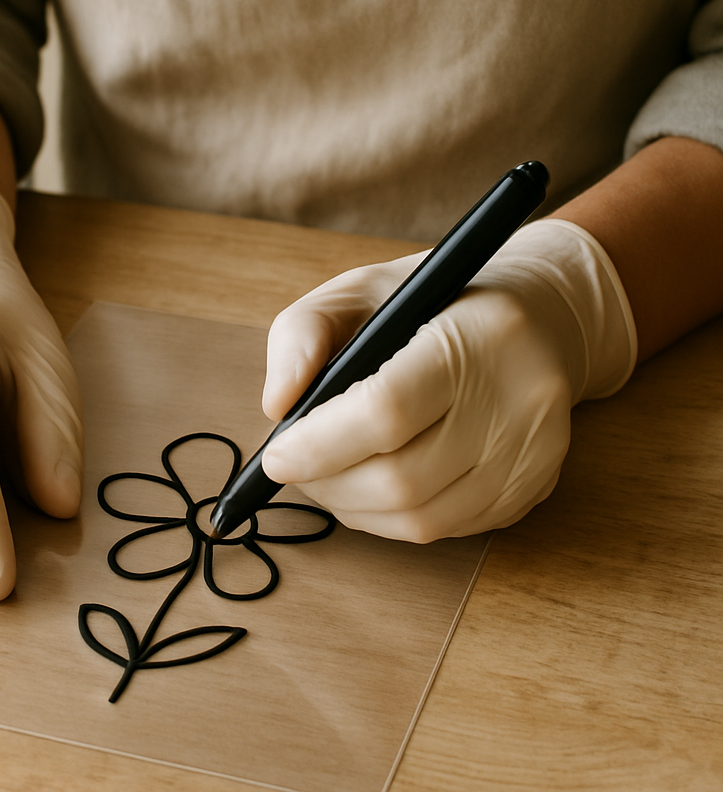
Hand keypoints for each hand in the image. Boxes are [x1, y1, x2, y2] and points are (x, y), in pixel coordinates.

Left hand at [259, 219, 635, 541]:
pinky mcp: (533, 490)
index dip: (321, 444)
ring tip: (325, 477)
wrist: (540, 317)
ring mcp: (533, 455)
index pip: (388, 411)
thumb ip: (303, 332)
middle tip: (292, 467)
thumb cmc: (436, 300)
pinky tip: (371, 486)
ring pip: (421, 519)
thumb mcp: (362, 287)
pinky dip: (390, 518)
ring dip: (353, 508)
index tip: (275, 455)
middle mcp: (520, 400)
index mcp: (479, 334)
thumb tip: (276, 405)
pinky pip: (446, 530)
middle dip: (328, 484)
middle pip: (401, 480)